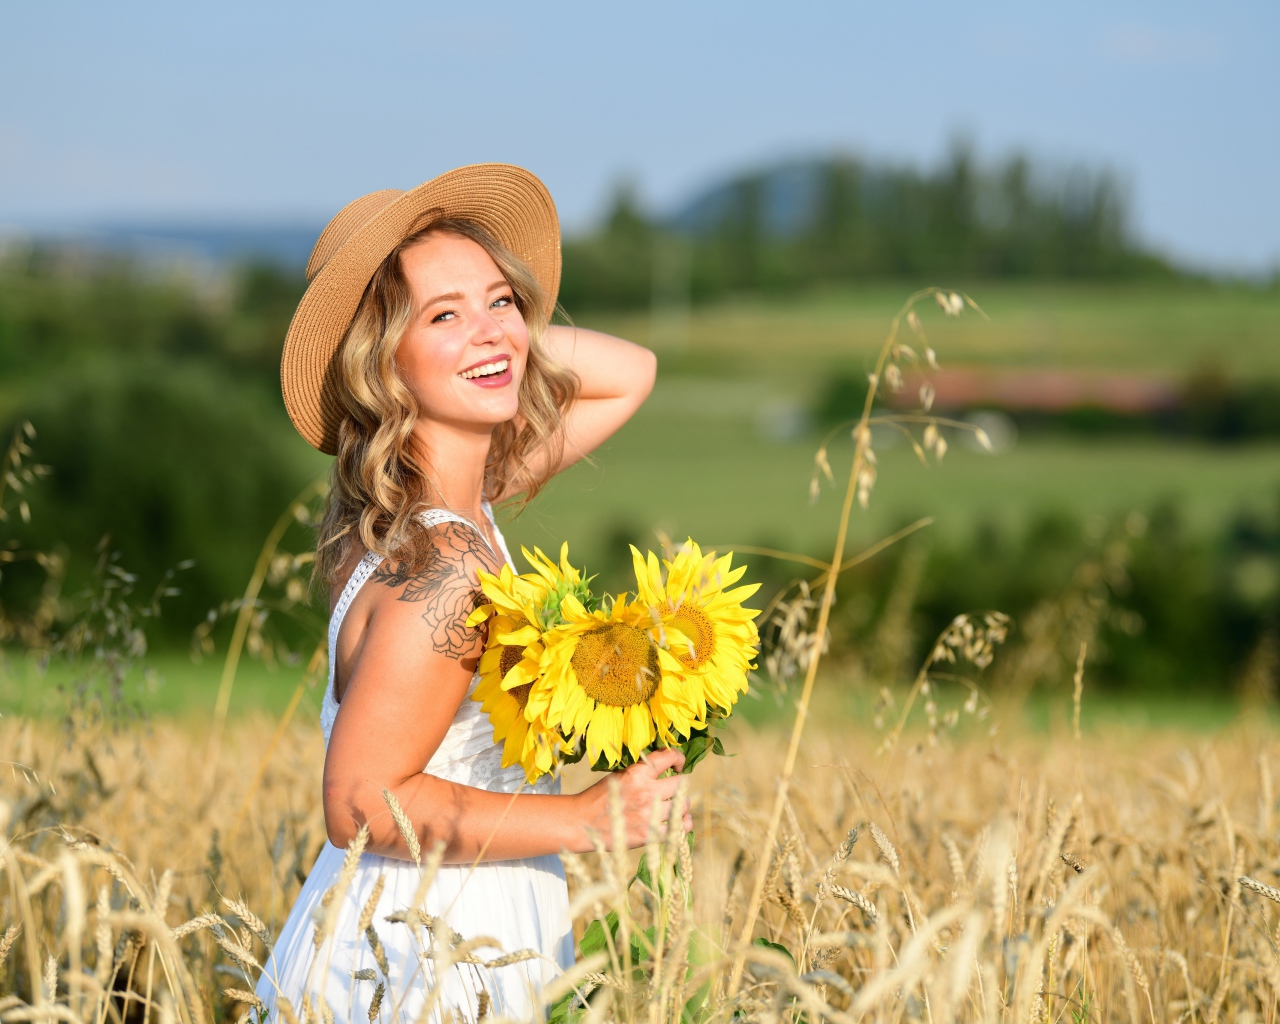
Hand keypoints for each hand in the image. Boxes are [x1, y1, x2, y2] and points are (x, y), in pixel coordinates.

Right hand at [577, 749, 692, 849]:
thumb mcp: (619, 776)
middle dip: (679, 786)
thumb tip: (666, 768)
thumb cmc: (600, 797)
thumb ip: (642, 772)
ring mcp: (649, 814)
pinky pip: (679, 829)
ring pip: (683, 806)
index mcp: (637, 773)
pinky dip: (682, 826)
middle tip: (673, 791)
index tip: (679, 765)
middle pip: (681, 784)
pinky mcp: (649, 834)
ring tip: (674, 808)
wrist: (582, 822)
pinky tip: (678, 824)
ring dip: (680, 807)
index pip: (668, 757)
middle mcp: (646, 791)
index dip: (679, 758)